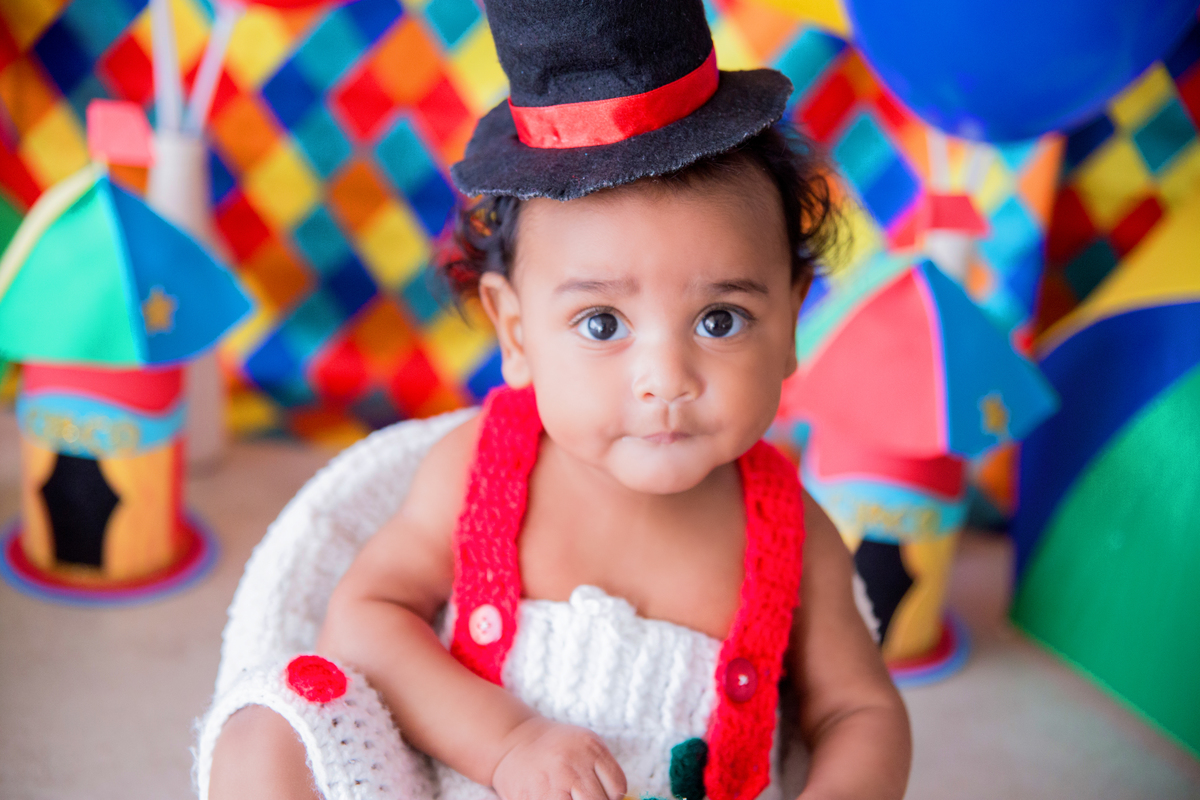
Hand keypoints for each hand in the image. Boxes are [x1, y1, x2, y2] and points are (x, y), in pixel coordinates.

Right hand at [492, 717, 626, 799]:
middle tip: (585, 796)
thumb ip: (605, 771)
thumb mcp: (587, 746)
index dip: (614, 798)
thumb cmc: (558, 747)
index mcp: (589, 749)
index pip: (618, 789)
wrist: (516, 741)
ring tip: (571, 795)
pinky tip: (554, 797)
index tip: (605, 795)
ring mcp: (549, 786)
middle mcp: (570, 767)